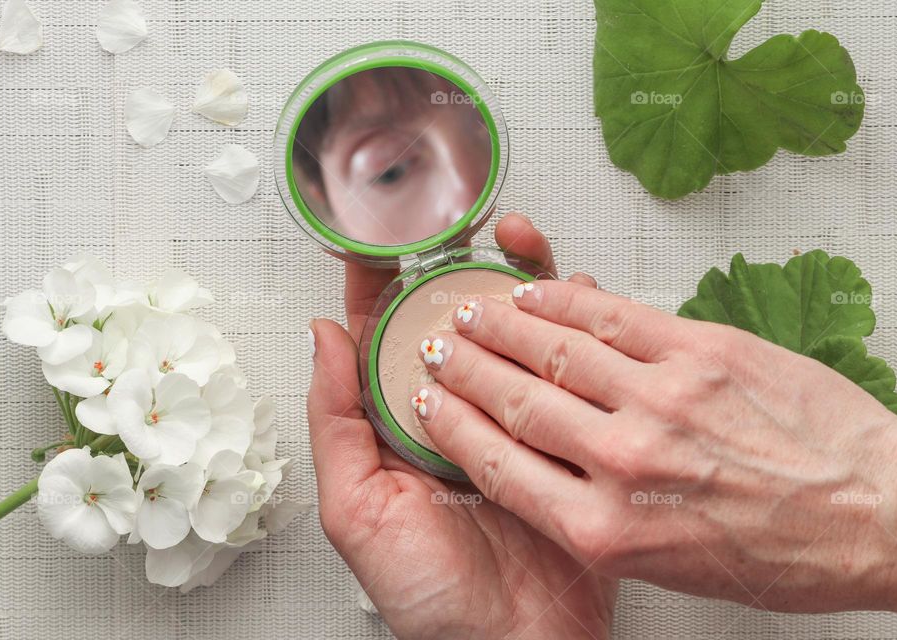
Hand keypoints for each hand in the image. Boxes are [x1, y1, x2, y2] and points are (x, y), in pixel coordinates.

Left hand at [308, 215, 615, 639]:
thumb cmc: (432, 598)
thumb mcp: (359, 513)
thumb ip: (336, 423)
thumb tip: (323, 335)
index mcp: (399, 425)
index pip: (382, 334)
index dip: (377, 280)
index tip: (378, 231)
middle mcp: (453, 412)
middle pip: (450, 321)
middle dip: (455, 263)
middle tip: (464, 215)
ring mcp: (509, 419)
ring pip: (509, 335)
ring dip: (514, 284)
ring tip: (519, 241)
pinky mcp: (561, 433)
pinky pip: (563, 369)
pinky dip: (569, 329)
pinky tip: (573, 298)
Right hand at [411, 277, 896, 614]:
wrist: (876, 515)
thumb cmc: (782, 551)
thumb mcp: (663, 565)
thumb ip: (590, 518)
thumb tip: (541, 469)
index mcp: (605, 529)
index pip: (496, 464)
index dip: (449, 424)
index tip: (426, 403)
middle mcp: (624, 462)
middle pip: (513, 399)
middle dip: (462, 367)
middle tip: (437, 347)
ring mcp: (662, 399)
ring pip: (553, 348)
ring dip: (501, 324)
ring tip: (472, 312)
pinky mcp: (700, 351)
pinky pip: (611, 316)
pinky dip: (564, 300)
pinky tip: (537, 293)